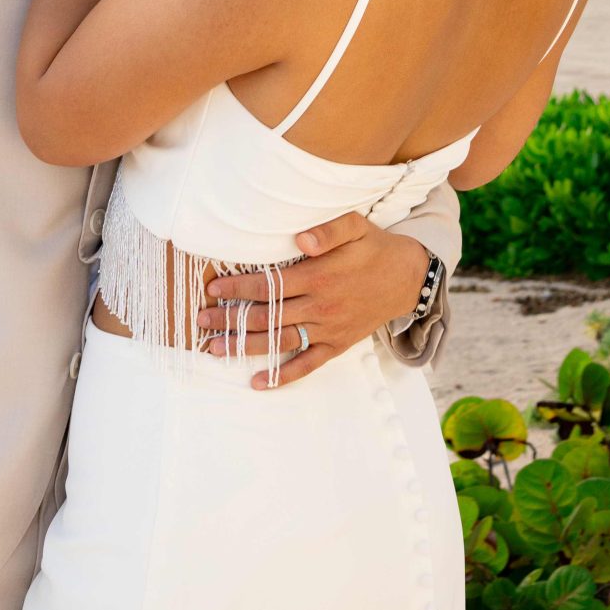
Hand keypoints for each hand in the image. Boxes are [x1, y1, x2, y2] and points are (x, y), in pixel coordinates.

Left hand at [199, 215, 429, 389]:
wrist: (409, 278)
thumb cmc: (375, 248)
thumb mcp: (356, 227)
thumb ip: (328, 231)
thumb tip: (300, 240)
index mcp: (320, 276)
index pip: (269, 284)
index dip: (239, 288)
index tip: (213, 289)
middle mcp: (320, 306)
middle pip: (266, 315)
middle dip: (230, 318)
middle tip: (201, 320)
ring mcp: (328, 329)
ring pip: (280, 340)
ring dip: (245, 345)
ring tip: (215, 348)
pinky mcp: (337, 345)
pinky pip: (307, 364)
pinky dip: (283, 375)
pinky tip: (259, 382)